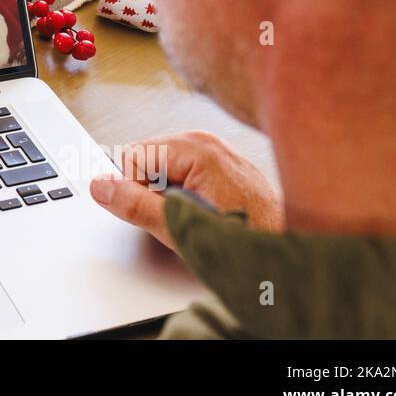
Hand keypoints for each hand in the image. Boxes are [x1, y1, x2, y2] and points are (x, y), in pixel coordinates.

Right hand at [89, 131, 281, 251]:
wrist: (293, 253)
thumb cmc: (251, 241)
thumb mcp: (182, 229)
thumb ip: (136, 205)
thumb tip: (102, 187)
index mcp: (196, 148)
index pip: (132, 157)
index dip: (133, 191)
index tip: (151, 214)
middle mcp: (206, 142)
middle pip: (145, 159)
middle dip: (149, 191)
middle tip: (175, 217)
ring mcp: (216, 152)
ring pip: (162, 168)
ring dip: (165, 194)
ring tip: (193, 217)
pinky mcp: (222, 165)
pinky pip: (183, 172)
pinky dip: (182, 193)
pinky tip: (203, 212)